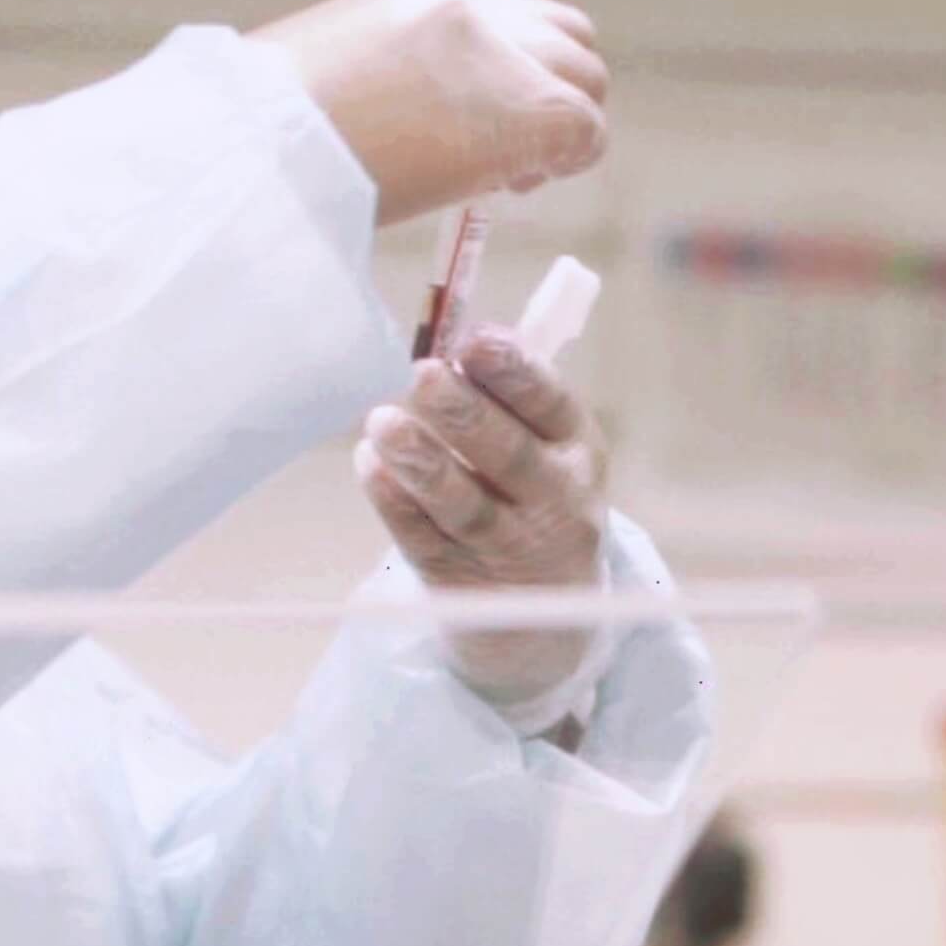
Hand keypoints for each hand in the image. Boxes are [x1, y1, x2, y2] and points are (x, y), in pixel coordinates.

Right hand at [251, 0, 609, 226]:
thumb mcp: (321, 79)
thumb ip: (380, 80)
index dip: (515, 72)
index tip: (476, 122)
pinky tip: (514, 185)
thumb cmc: (258, 138)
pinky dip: (568, 160)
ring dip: (564, 130)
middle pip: (568, 39)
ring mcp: (502, 57)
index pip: (513, 17)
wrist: (251, 156)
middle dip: (550, 96)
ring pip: (589, 80)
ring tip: (510, 177)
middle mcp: (471, 12)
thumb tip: (398, 123)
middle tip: (505, 157)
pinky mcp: (527, 109)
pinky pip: (587, 130)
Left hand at [354, 326, 610, 704]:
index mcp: (577, 448)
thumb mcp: (546, 444)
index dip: (515, 371)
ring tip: (383, 421)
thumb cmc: (533, 496)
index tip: (475, 340)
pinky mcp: (460, 581)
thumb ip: (508, 393)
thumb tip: (459, 331)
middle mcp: (554, 501)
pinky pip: (423, 540)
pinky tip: (369, 465)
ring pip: (464, 506)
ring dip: (422, 461)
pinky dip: (394, 503)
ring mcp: (509, 548)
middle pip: (508, 457)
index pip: (551, 406)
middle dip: (465, 413)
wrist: (543, 615)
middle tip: (423, 375)